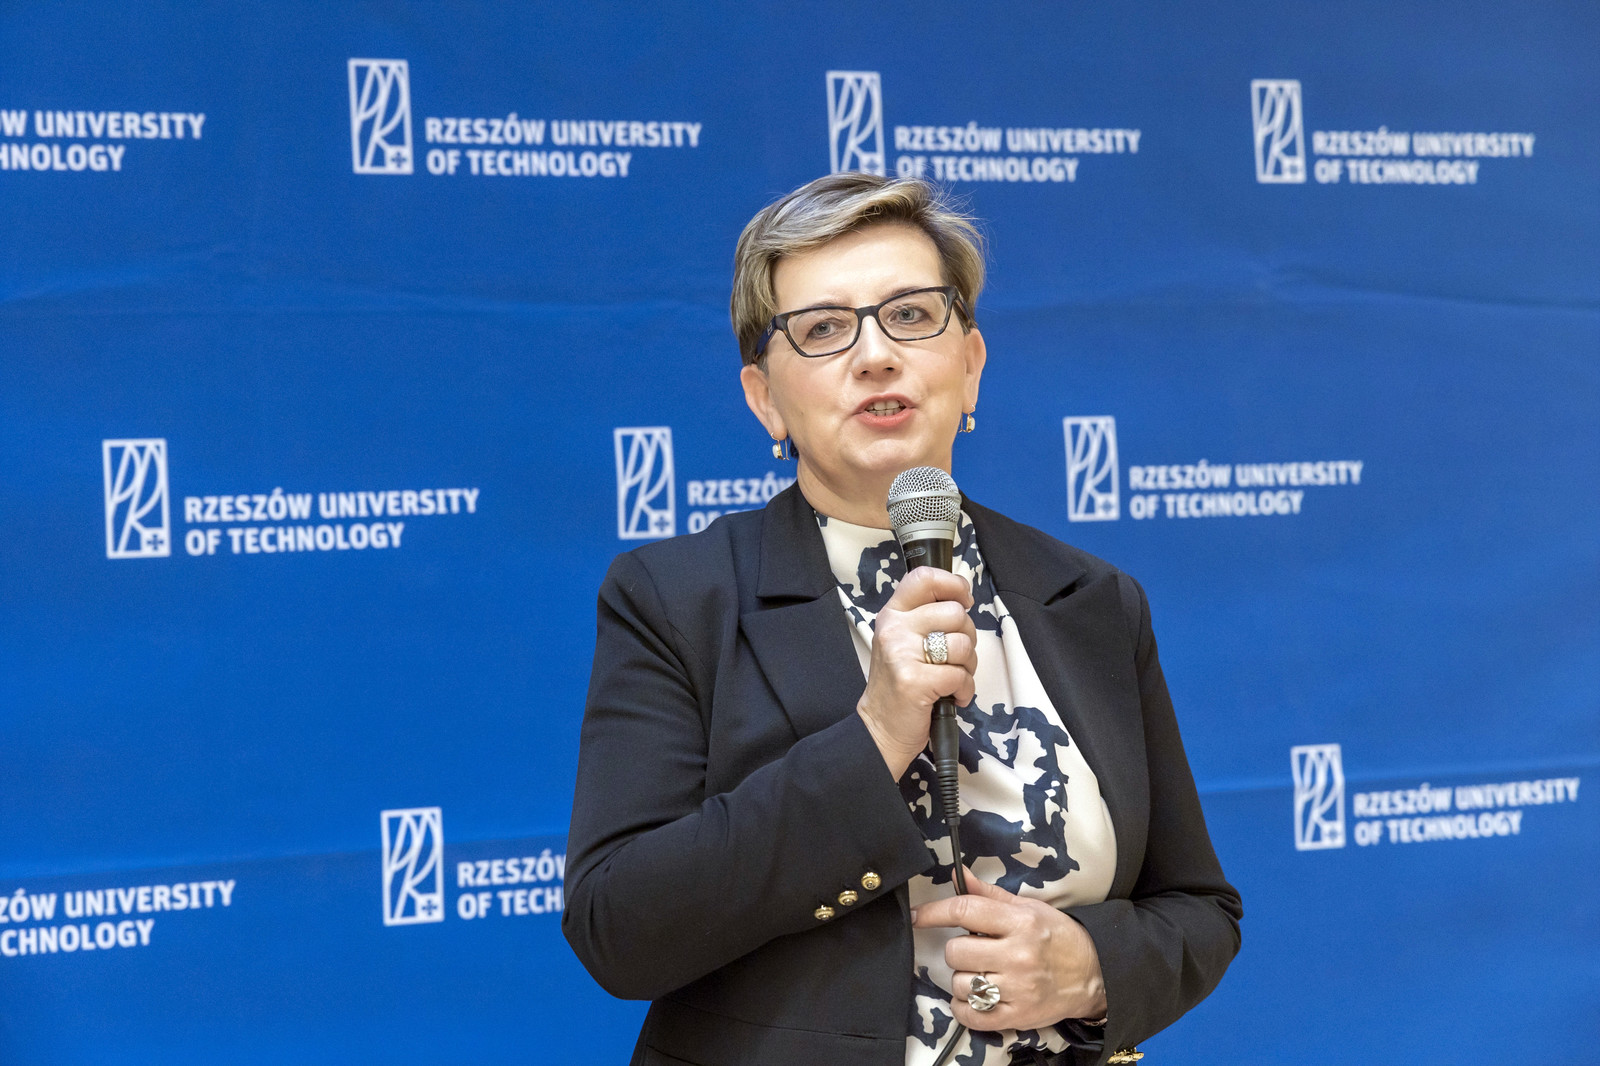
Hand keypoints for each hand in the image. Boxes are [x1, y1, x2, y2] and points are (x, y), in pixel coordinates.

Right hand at [855, 567, 976, 778]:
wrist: (880, 728)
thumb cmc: (900, 685)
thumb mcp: (904, 642)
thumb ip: (927, 619)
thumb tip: (964, 600)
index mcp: (893, 614)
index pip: (924, 578)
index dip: (953, 584)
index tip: (964, 601)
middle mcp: (894, 629)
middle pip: (955, 613)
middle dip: (968, 637)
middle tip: (955, 658)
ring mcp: (902, 654)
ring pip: (962, 644)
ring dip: (968, 666)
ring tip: (953, 678)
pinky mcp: (914, 681)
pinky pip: (960, 675)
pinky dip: (965, 690)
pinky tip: (952, 696)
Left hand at [912, 871, 1106, 1030]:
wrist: (1094, 974)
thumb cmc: (1057, 937)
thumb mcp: (1028, 907)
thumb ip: (989, 894)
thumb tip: (958, 874)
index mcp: (1020, 922)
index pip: (965, 910)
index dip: (934, 912)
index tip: (918, 916)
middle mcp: (1018, 954)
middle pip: (956, 951)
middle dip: (958, 950)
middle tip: (974, 950)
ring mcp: (1018, 988)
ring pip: (961, 984)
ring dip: (963, 979)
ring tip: (982, 973)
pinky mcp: (1018, 1015)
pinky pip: (972, 1015)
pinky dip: (964, 1008)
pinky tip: (975, 997)